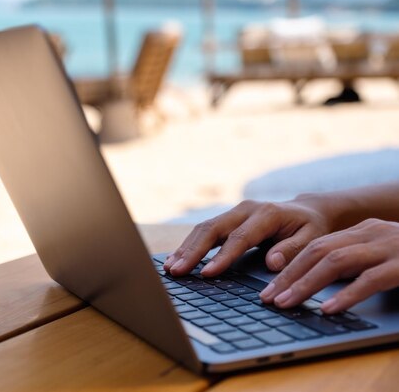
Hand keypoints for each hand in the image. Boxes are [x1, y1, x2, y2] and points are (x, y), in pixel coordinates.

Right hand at [163, 197, 333, 276]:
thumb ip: (293, 250)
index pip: (239, 237)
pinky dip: (189, 245)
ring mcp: (234, 212)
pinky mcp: (227, 219)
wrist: (308, 211)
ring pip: (204, 229)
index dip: (222, 256)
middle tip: (177, 271)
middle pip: (212, 229)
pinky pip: (204, 231)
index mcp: (266, 214)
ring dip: (186, 248)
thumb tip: (272, 263)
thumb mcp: (313, 239)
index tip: (207, 273)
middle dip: (192, 251)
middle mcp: (246, 209)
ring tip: (171, 268)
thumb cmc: (312, 228)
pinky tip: (178, 259)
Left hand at [260, 218, 398, 312]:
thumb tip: (316, 284)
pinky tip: (330, 308)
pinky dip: (348, 294)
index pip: (314, 247)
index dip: (288, 267)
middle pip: (317, 252)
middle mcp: (371, 233)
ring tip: (288, 303)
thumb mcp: (379, 255)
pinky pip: (371, 278)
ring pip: (336, 262)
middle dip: (289, 276)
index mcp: (362, 231)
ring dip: (307, 285)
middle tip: (268, 298)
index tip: (269, 288)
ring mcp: (388, 247)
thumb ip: (353, 263)